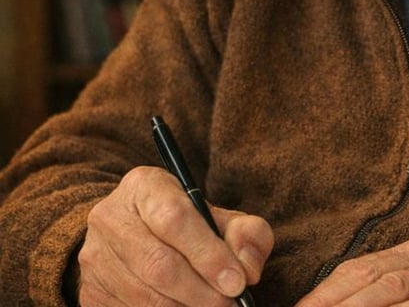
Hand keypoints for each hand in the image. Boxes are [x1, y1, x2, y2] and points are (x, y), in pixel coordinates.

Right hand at [77, 166, 273, 305]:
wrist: (137, 233)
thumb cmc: (189, 224)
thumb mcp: (221, 216)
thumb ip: (246, 234)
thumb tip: (247, 269)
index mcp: (144, 186)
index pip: (174, 219)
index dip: (208, 255)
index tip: (237, 282)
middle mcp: (110, 217)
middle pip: (159, 264)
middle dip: (202, 292)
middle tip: (230, 303)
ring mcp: (94, 257)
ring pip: (144, 297)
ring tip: (213, 306)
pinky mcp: (89, 292)